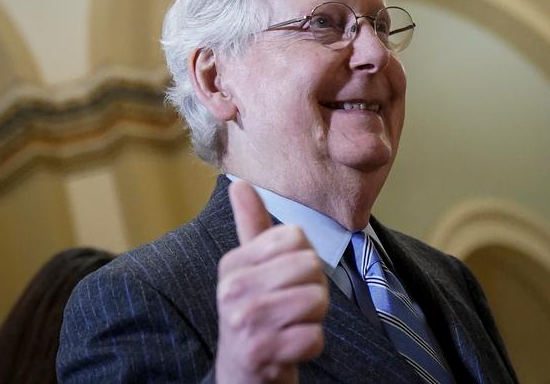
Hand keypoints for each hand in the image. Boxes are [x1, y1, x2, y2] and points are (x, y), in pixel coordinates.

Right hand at [215, 180, 328, 382]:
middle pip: (311, 266)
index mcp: (233, 263)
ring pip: (316, 301)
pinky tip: (290, 346)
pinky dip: (311, 345)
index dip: (304, 258)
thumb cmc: (255, 311)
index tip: (287, 278)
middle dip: (314, 288)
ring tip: (292, 324)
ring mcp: (245, 323)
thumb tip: (240, 184)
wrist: (242, 371)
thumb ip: (251, 225)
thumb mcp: (249, 267)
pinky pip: (314, 338)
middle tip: (294, 305)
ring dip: (314, 318)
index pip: (296, 237)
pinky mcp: (261, 354)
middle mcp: (233, 290)